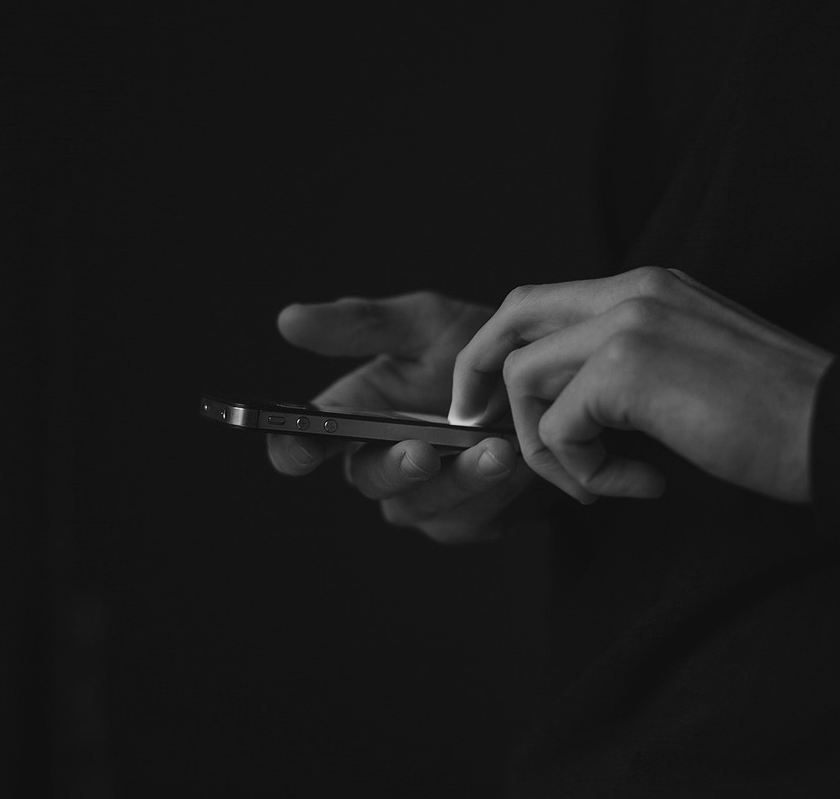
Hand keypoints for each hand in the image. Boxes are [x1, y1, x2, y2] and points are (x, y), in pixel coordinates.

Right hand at [267, 291, 535, 542]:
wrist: (551, 382)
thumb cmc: (480, 349)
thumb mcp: (426, 324)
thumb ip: (363, 324)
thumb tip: (288, 319)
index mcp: (355, 416)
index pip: (305, 443)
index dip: (294, 449)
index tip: (302, 446)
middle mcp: (380, 462)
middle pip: (367, 480)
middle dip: (394, 467)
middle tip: (423, 452)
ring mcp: (422, 498)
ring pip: (421, 506)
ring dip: (458, 480)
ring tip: (496, 449)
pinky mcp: (465, 520)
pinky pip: (469, 519)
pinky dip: (494, 492)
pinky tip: (518, 463)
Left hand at [449, 267, 832, 503]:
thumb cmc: (777, 415)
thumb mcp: (692, 366)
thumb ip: (632, 364)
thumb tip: (572, 403)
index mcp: (649, 286)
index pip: (543, 301)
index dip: (503, 350)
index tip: (491, 402)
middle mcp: (632, 290)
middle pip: (513, 318)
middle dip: (479, 375)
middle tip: (476, 428)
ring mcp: (628, 323)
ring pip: (524, 378)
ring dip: (548, 447)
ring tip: (602, 482)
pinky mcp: (627, 370)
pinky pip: (560, 428)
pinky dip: (585, 472)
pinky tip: (642, 485)